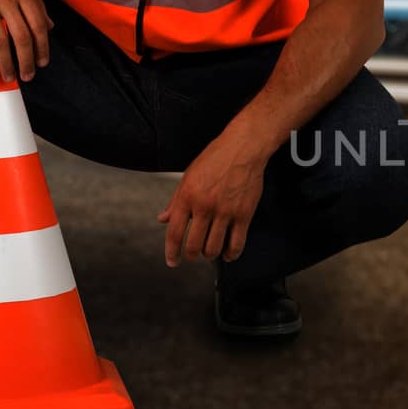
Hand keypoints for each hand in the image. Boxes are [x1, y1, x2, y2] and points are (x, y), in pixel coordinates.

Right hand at [0, 0, 51, 81]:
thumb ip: (35, 1)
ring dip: (6, 63)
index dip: (42, 47)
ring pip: (0, 40)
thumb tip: (49, 25)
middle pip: (21, 36)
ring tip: (9, 76)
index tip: (42, 62)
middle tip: (28, 76)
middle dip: (26, 60)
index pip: (37, 24)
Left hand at [157, 135, 266, 266]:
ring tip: (211, 252)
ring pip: (214, 248)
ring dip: (210, 255)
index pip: (174, 233)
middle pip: (194, 246)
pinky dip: (231, 254)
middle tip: (193, 256)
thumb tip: (163, 218)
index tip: (172, 261)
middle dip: (191, 256)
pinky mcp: (244, 214)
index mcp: (187, 197)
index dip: (171, 252)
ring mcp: (225, 211)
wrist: (243, 147)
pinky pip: (236, 243)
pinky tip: (228, 254)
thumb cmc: (215, 158)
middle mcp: (204, 206)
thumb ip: (175, 200)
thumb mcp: (188, 176)